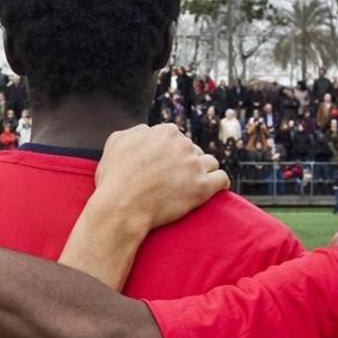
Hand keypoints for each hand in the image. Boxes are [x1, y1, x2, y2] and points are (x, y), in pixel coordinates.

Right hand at [94, 124, 228, 234]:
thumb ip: (135, 132)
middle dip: (186, 162)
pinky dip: (219, 184)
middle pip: (194, 149)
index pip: (176, 138)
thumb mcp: (115, 143)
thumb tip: (147, 131)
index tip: (164, 167)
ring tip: (192, 185)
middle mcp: (183, 144)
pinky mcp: (202, 187)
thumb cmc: (115, 179)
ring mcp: (194, 165)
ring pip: (210, 162)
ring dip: (204, 171)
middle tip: (174, 180)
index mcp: (165, 132)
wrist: (121, 207)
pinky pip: (222, 179)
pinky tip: (212, 189)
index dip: (170, 153)